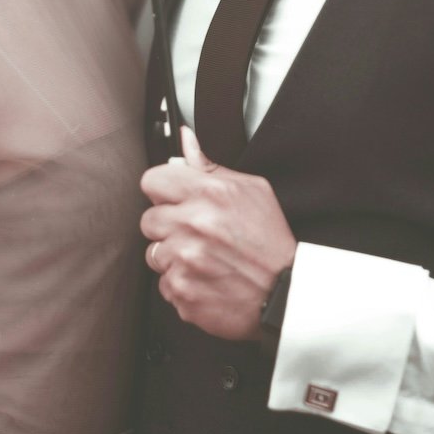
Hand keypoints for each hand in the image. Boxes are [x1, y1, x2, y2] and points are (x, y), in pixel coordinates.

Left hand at [140, 127, 296, 340]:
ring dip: (172, 257)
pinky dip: (181, 284)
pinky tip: (205, 279)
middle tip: (194, 234)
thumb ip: (210, 165)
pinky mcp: (182, 291)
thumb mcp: (251, 190)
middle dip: (168, 226)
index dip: (162, 191)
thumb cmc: (269, 240)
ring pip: (153, 254)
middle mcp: (192, 224)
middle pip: (148, 220)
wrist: (286, 293)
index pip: (152, 181)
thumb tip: (186, 139)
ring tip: (203, 258)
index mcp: (208, 193)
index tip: (173, 200)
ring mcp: (185, 260)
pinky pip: (164, 284)